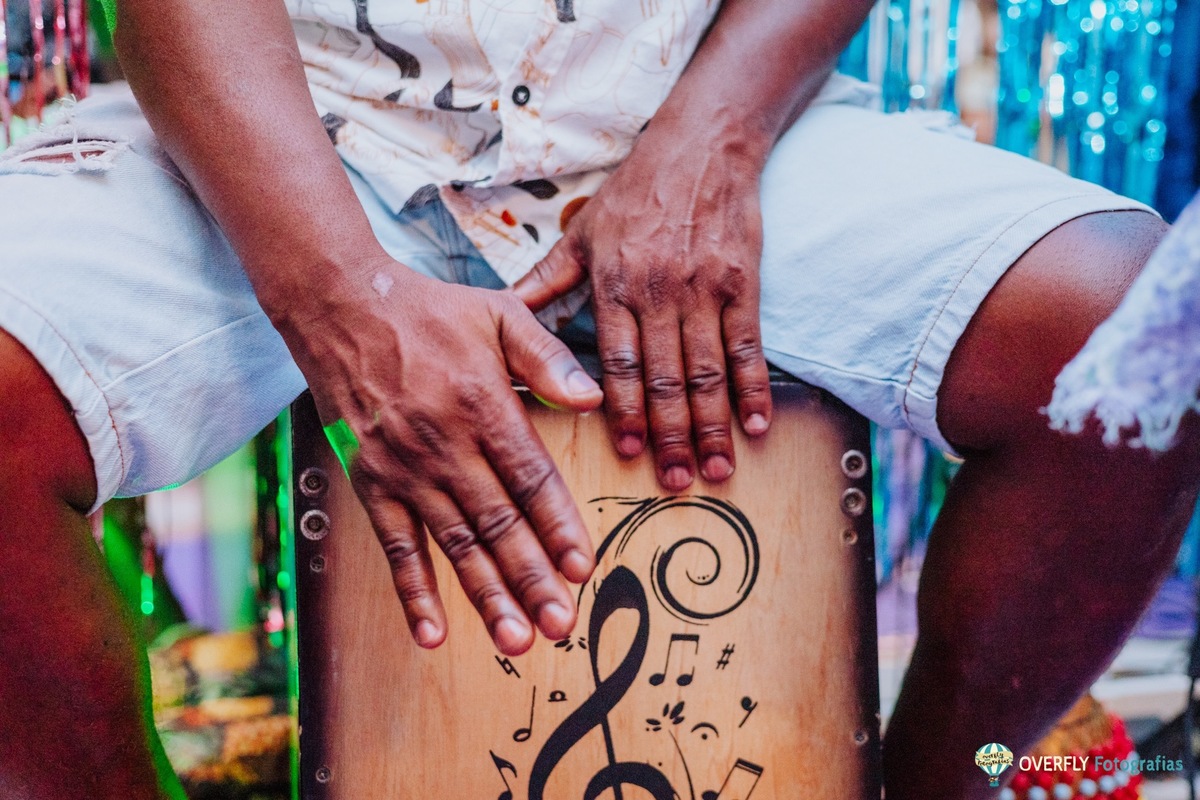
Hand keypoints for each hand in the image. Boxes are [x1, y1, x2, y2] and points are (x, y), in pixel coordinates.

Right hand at [283, 263, 602, 655]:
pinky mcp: (371, 483)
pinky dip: (414, 592)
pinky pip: (396, 547)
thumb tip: (594, 398)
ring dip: (485, 595)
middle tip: (560, 625)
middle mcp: (446, 445)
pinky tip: (433, 633)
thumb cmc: (429, 313)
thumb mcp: (499, 314)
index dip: (559, 527)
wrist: (341, 308)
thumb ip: (547, 358)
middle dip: (532, 579)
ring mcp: (406, 469)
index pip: (531, 479)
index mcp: (485, 405)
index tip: (584, 568)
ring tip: (515, 639)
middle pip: (498, 523)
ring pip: (454, 544)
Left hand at [513, 142, 771, 490]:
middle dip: (670, 435)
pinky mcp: (742, 283)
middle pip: (664, 378)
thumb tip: (503, 315)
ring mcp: (704, 290)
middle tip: (675, 483)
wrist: (702, 146)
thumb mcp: (581, 233)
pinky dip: (755, 387)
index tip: (629, 452)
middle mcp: (658, 293)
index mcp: (614, 285)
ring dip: (713, 425)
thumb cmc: (636, 192)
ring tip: (716, 470)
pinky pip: (748, 345)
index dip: (623, 411)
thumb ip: (546, 280)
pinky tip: (758, 425)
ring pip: (708, 371)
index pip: (616, 362)